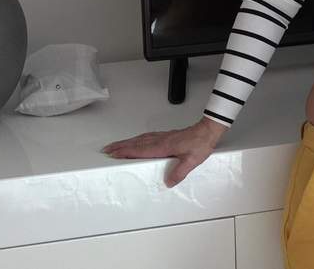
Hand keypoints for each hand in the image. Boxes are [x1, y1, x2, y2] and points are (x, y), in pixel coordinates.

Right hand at [101, 118, 227, 187]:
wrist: (207, 131)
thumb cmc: (200, 144)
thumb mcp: (192, 161)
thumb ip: (179, 172)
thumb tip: (168, 182)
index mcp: (163, 146)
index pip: (140, 150)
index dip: (125, 152)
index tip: (113, 154)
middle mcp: (160, 140)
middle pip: (135, 143)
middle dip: (120, 146)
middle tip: (107, 150)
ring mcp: (162, 137)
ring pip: (140, 139)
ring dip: (126, 142)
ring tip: (116, 146)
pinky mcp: (166, 136)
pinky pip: (146, 137)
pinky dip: (136, 139)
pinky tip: (135, 141)